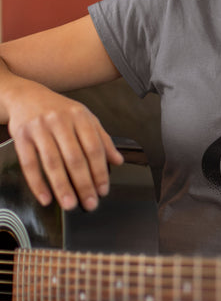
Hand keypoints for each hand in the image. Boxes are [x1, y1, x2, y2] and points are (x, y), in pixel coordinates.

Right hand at [6, 79, 122, 210]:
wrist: (26, 96)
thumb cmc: (60, 111)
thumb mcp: (85, 119)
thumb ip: (103, 139)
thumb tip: (118, 161)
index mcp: (81, 116)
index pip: (94, 148)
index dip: (100, 171)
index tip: (103, 190)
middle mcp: (61, 120)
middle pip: (75, 157)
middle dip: (84, 183)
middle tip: (89, 203)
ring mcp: (40, 128)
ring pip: (53, 162)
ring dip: (62, 187)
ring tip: (70, 204)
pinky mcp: (21, 136)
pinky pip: (30, 163)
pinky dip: (38, 183)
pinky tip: (46, 198)